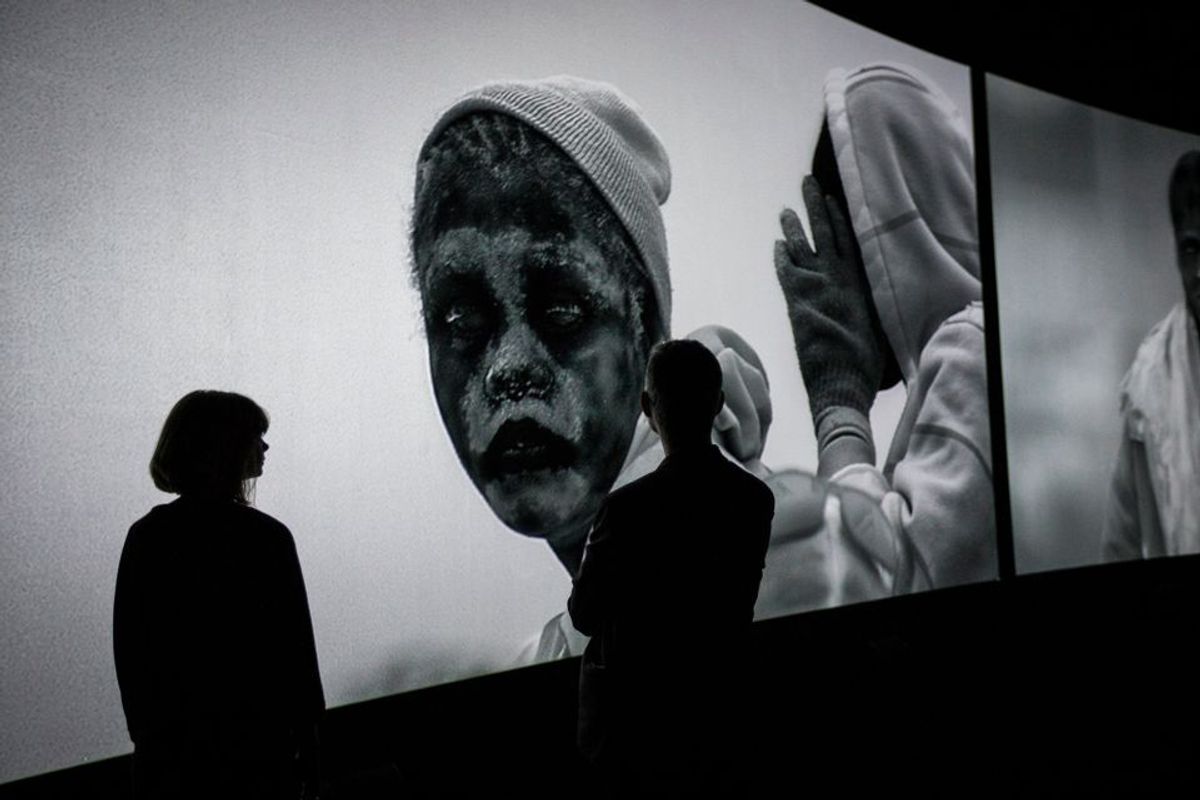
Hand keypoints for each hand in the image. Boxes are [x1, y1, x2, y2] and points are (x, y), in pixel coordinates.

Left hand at [774, 175, 881, 419]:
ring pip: (803, 248)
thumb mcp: (875, 328)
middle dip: (815, 206)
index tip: (833, 198)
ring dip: (792, 227)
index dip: (840, 218)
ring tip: (785, 211)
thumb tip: (864, 300)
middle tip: (807, 183)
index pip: (850, 240)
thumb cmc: (864, 365)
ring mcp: (818, 289)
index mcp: (862, 283)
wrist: (842, 384)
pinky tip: (776, 247)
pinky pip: (786, 272)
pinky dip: (781, 258)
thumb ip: (867, 306)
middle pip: (825, 233)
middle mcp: (840, 280)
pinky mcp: (798, 303)